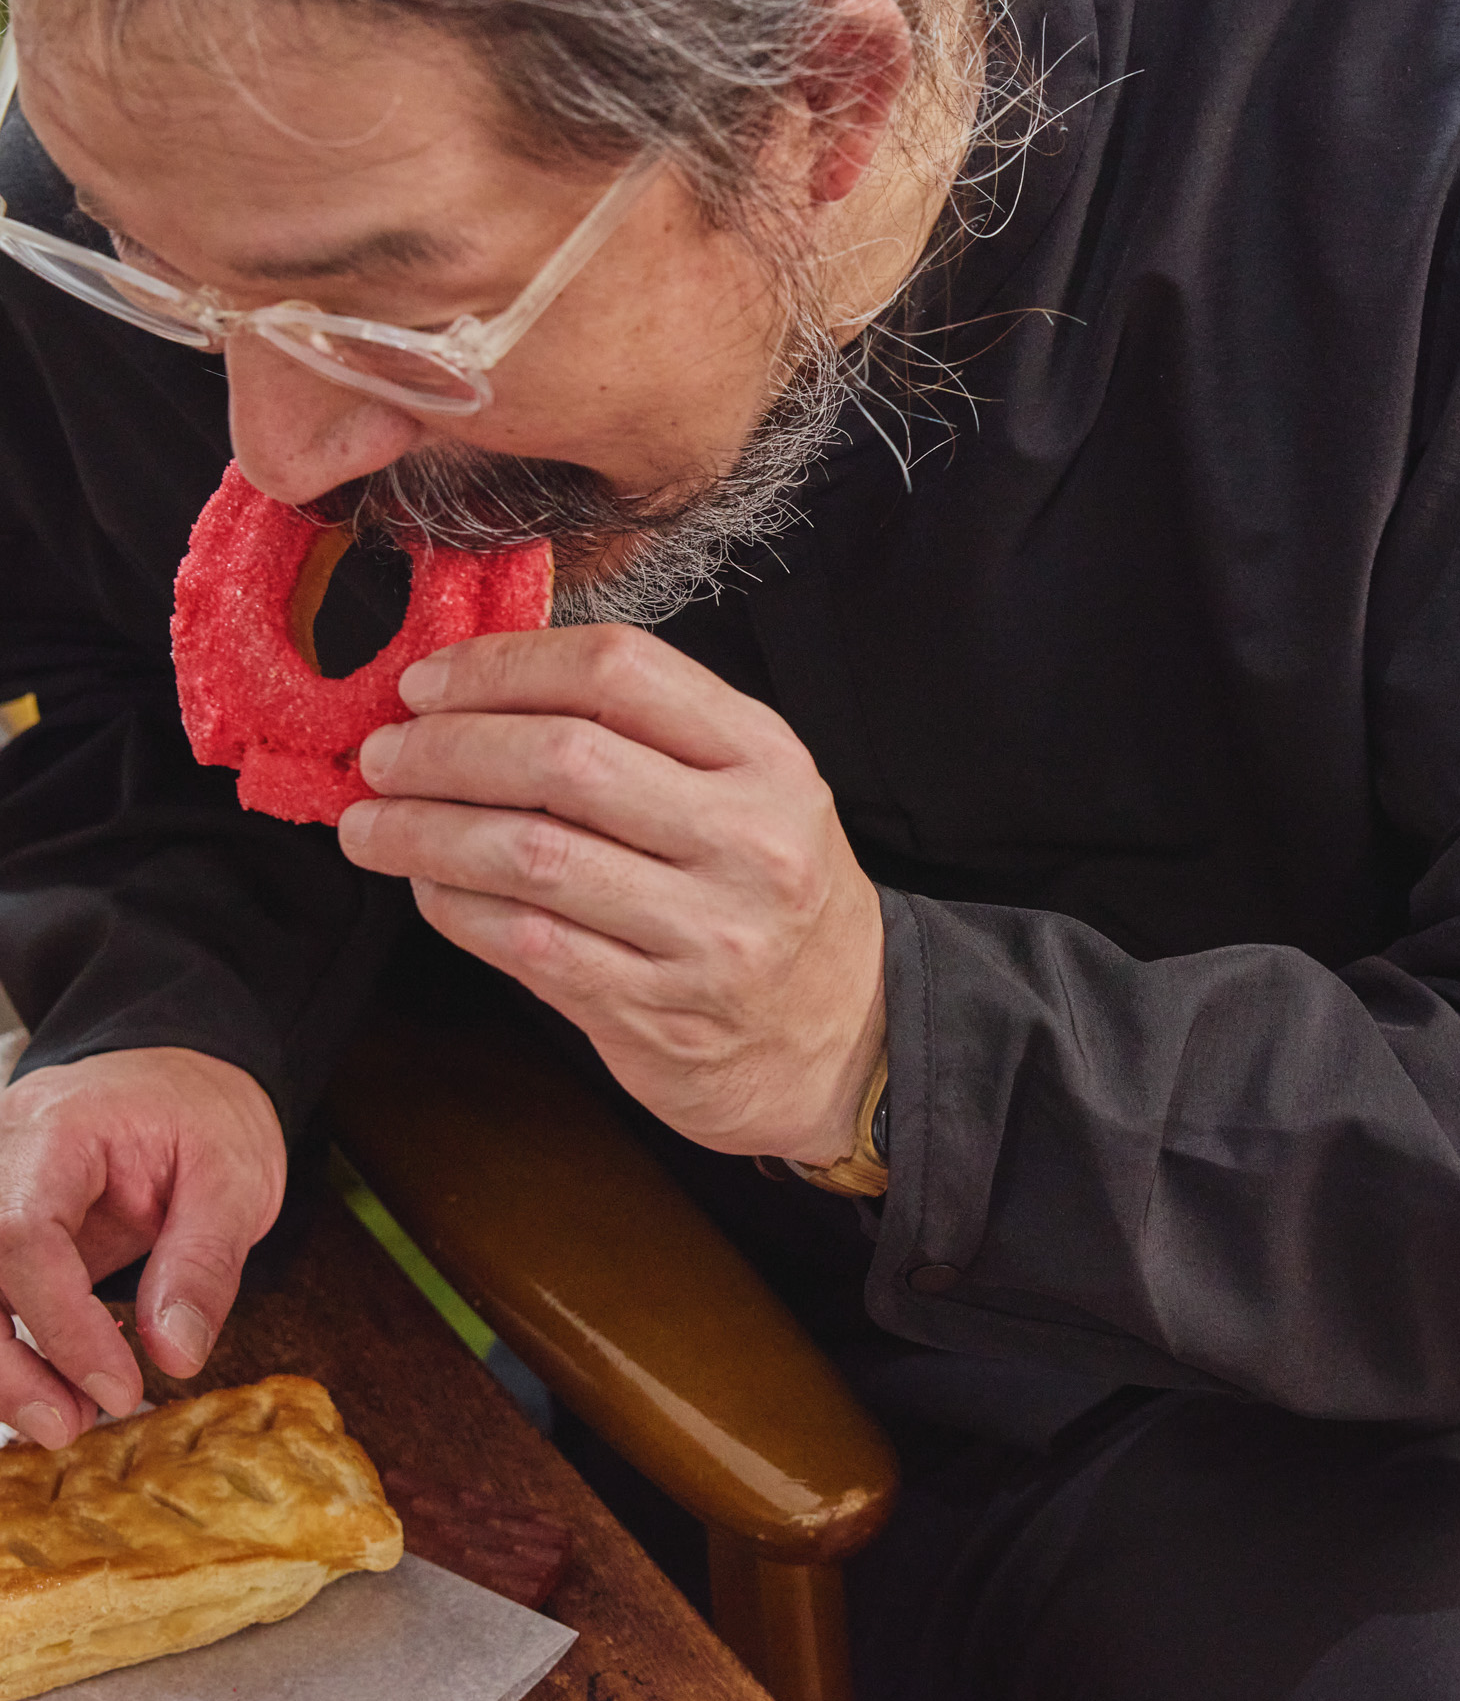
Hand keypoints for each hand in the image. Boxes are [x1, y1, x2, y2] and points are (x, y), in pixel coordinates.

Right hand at [0, 1048, 285, 1447]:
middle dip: (5, 1365)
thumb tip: (175, 1356)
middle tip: (71, 1424)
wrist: (179, 1076)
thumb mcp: (237, 1177)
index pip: (21, 1234)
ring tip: (65, 1418)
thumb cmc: (205, 1115)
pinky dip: (4, 1351)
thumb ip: (204, 1262)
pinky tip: (54, 1382)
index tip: (116, 1387)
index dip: (59, 1325)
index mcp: (58, 1128)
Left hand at [338, 625, 886, 1165]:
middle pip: (564, 758)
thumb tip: (483, 686)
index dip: (503, 665)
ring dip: (425, 831)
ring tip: (372, 822)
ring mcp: (706, 931)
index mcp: (766, 756)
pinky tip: (428, 888)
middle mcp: (746, 837)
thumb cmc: (774, 892)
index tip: (430, 681)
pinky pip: (526, 945)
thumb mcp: (752, 786)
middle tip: (383, 753)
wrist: (845, 1036)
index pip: (619, 670)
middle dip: (445, 748)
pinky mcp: (657, 1011)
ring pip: (531, 856)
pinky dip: (456, 908)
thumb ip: (647, 730)